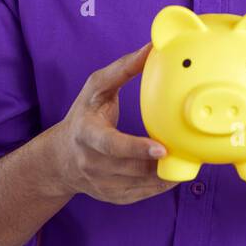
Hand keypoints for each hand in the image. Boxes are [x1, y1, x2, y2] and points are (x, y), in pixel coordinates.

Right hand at [51, 41, 178, 204]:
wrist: (61, 158)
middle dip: (157, 164)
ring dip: (163, 174)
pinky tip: (173, 172)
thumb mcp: (96, 87)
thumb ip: (122, 68)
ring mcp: (100, 184)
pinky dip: (160, 185)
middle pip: (129, 168)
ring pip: (138, 184)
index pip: (110, 145)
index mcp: (86, 134)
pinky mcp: (112, 197)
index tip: (160, 148)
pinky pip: (141, 195)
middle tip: (183, 153)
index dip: (135, 148)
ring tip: (184, 159)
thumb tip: (151, 48)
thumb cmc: (84, 115)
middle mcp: (90, 162)